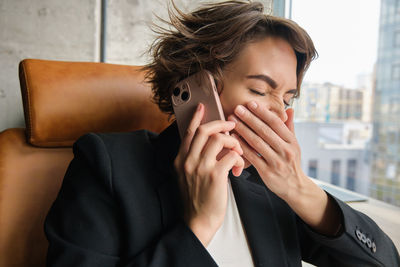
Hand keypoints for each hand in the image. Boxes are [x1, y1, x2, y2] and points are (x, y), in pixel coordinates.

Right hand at [174, 103, 243, 245]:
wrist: (197, 221)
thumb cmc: (197, 199)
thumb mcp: (187, 176)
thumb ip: (193, 159)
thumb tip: (209, 144)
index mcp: (180, 159)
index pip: (188, 132)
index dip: (196, 118)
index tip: (202, 107)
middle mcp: (188, 161)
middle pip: (205, 131)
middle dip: (221, 125)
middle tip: (231, 126)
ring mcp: (200, 167)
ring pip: (219, 139)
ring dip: (233, 142)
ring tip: (237, 151)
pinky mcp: (215, 176)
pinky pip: (231, 155)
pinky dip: (239, 158)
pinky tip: (238, 168)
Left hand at [228, 101, 341, 235]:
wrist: (295, 187)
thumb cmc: (291, 163)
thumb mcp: (294, 145)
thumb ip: (289, 127)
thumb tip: (289, 109)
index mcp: (292, 141)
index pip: (276, 123)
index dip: (263, 112)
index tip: (251, 103)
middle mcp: (285, 151)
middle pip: (265, 131)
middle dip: (249, 118)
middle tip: (237, 109)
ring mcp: (276, 162)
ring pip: (257, 143)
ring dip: (243, 130)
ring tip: (233, 121)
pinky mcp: (267, 172)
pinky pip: (252, 157)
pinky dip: (242, 147)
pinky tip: (233, 139)